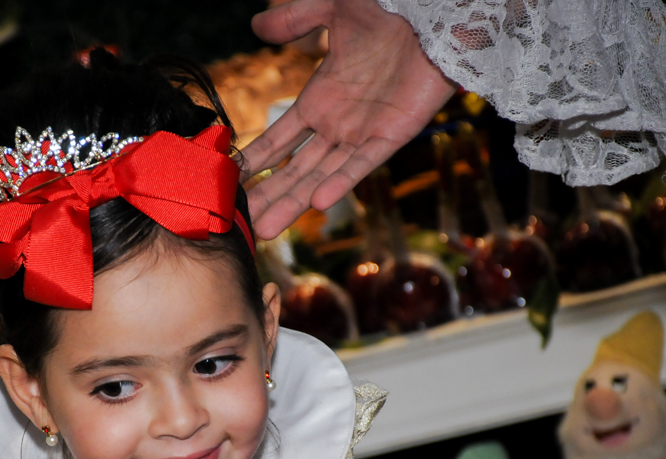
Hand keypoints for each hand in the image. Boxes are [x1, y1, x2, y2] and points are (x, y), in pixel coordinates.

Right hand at [242, 0, 454, 238]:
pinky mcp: (392, 136)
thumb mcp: (334, 10)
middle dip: (269, 196)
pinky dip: (341, 182)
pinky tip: (320, 203)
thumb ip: (295, 20)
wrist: (434, 14)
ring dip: (295, 202)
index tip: (230, 181)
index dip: (256, 160)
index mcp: (320, 100)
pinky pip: (362, 164)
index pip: (279, 140)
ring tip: (267, 229)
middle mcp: (337, 124)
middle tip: (240, 222)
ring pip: (321, 176)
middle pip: (295, 169)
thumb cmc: (389, 9)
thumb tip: (257, 26)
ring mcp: (362, 133)